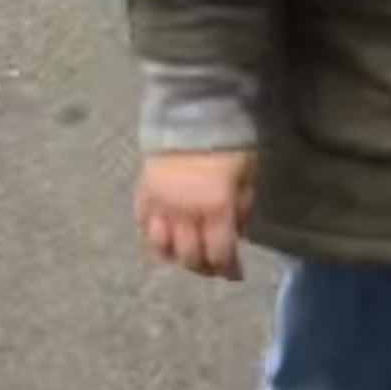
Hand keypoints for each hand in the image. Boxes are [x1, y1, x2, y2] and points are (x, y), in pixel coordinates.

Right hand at [135, 149, 254, 280]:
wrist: (194, 116)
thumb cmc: (229, 146)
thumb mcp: (247, 178)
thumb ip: (241, 209)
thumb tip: (237, 235)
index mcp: (216, 209)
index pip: (219, 254)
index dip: (228, 269)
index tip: (235, 274)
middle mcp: (185, 214)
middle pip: (189, 257)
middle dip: (203, 266)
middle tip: (213, 265)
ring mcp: (160, 206)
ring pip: (162, 247)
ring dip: (176, 255)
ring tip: (187, 253)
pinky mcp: (143, 195)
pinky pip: (143, 227)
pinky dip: (154, 237)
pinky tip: (165, 237)